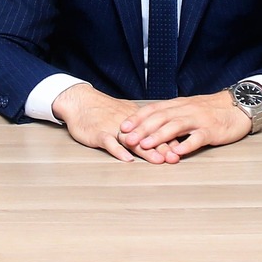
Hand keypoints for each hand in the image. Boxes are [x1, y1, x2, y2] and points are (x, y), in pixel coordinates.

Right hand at [52, 83, 173, 161]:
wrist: (80, 101)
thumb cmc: (102, 111)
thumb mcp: (124, 116)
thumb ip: (140, 127)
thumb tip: (160, 137)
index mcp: (135, 118)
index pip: (156, 130)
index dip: (169, 140)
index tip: (182, 150)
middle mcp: (127, 123)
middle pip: (148, 136)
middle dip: (163, 147)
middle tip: (175, 158)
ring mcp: (112, 128)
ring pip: (132, 140)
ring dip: (146, 150)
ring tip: (158, 160)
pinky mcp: (98, 133)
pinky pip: (109, 142)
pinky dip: (118, 150)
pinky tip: (127, 159)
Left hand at [118, 90, 252, 162]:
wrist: (238, 107)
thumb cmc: (211, 111)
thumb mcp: (189, 110)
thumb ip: (172, 117)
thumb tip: (150, 128)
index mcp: (179, 105)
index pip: (154, 109)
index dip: (137, 118)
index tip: (122, 127)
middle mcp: (186, 110)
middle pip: (161, 118)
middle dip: (142, 129)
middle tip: (127, 139)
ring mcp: (199, 120)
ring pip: (175, 126)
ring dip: (158, 136)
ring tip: (145, 145)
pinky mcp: (211, 130)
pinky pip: (197, 138)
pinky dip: (186, 146)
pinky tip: (177, 154)